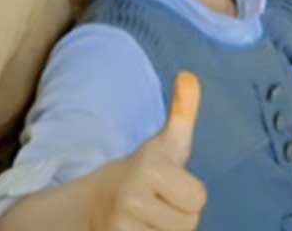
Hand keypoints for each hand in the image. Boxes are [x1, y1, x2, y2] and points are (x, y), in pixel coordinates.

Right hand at [89, 72, 206, 230]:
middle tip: (157, 204)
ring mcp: (120, 226)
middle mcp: (131, 196)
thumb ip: (182, 112)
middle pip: (189, 223)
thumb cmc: (142, 173)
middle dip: (178, 216)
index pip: (199, 198)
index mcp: (149, 167)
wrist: (92, 204)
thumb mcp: (164, 144)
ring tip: (148, 219)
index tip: (166, 185)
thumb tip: (189, 75)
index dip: (188, 194)